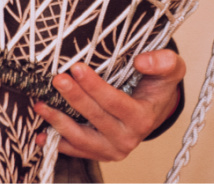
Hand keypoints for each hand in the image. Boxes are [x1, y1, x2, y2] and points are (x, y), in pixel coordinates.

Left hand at [34, 49, 185, 161]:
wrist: (156, 106)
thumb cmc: (160, 83)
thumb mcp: (171, 68)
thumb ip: (163, 61)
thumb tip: (141, 61)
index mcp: (142, 117)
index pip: (114, 102)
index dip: (94, 86)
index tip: (76, 67)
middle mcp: (128, 138)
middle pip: (94, 117)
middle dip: (73, 97)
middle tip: (57, 79)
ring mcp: (113, 149)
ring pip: (81, 137)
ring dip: (59, 121)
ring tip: (41, 104)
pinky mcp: (101, 153)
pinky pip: (77, 150)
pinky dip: (58, 142)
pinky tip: (41, 134)